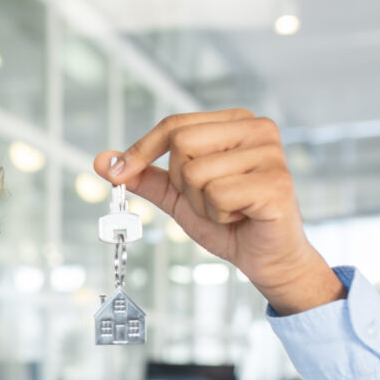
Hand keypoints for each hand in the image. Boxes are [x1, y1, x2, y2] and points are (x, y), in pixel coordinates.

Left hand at [95, 109, 344, 313]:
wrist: (263, 257)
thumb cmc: (226, 220)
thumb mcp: (177, 195)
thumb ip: (144, 176)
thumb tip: (103, 160)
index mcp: (235, 122)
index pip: (174, 124)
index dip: (141, 150)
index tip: (119, 172)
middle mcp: (257, 128)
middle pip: (181, 142)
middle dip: (181, 182)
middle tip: (207, 199)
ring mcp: (271, 153)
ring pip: (196, 173)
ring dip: (201, 203)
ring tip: (228, 209)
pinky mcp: (276, 183)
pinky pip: (217, 195)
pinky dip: (219, 214)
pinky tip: (240, 216)